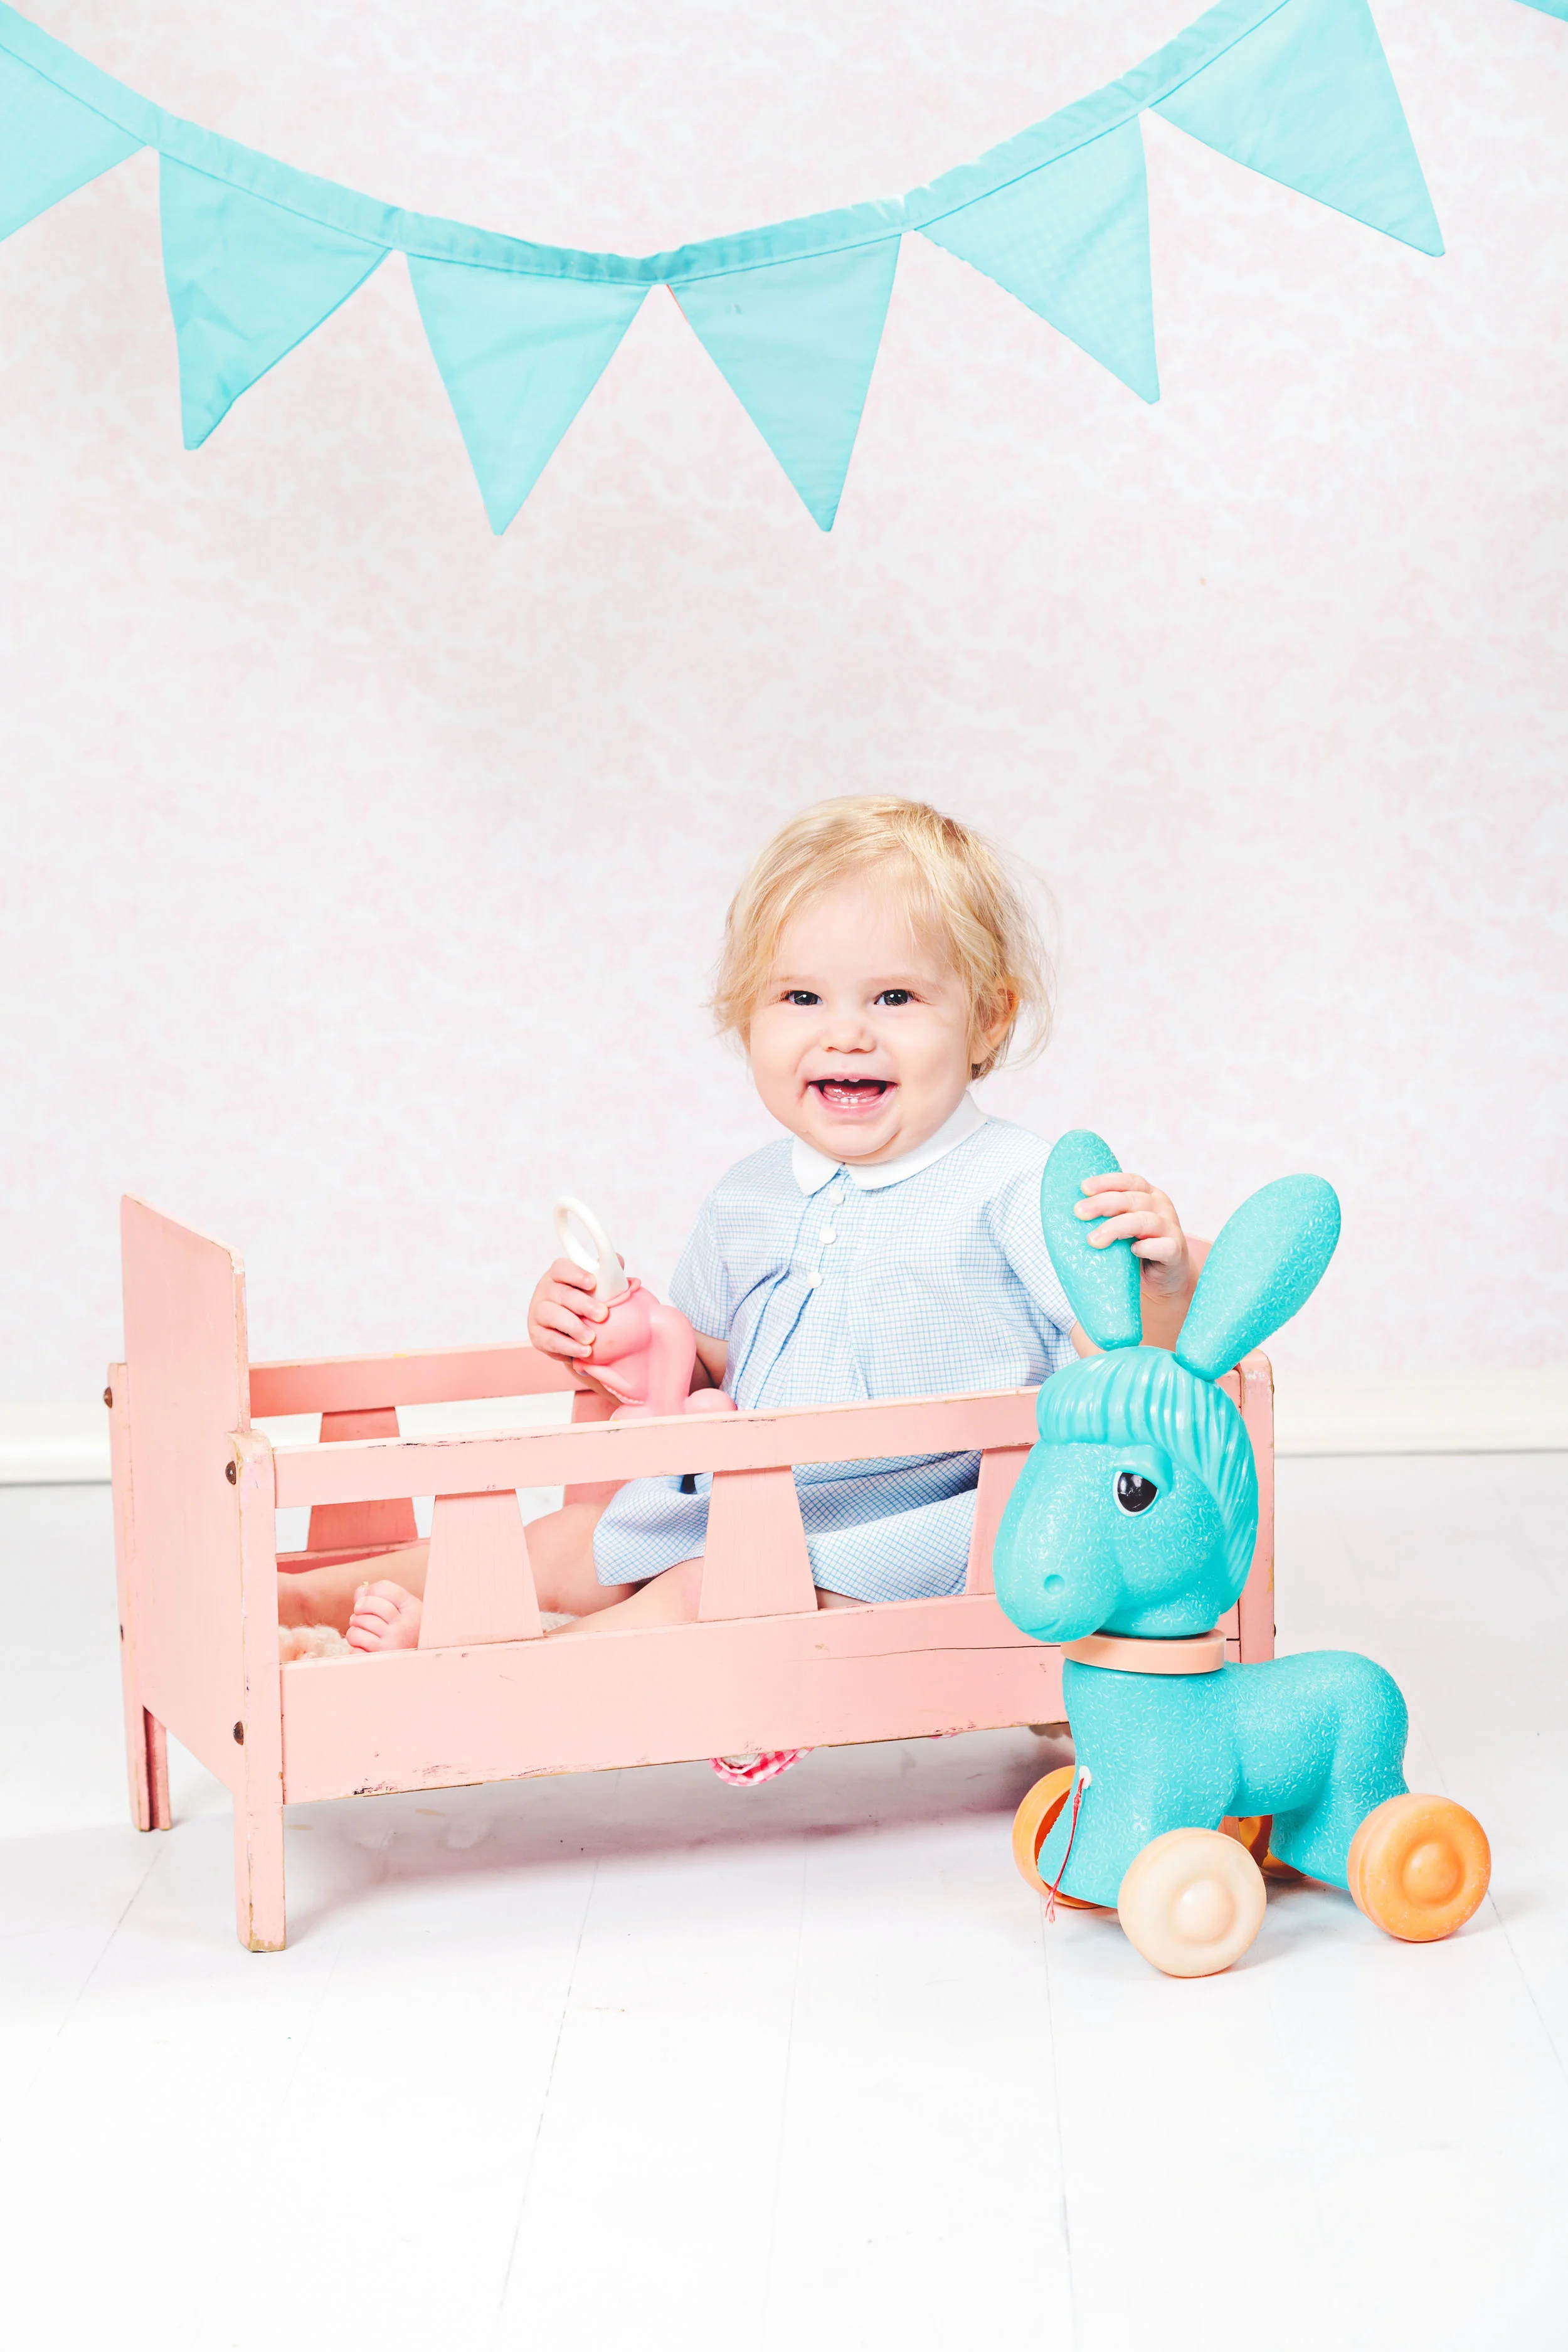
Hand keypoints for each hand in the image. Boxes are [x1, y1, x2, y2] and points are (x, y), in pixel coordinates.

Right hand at [528, 1256, 618, 1363]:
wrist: (576, 1335)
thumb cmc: (587, 1304)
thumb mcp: (598, 1289)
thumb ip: (607, 1275)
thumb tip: (618, 1262)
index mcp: (559, 1275)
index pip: (562, 1268)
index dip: (576, 1274)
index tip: (592, 1282)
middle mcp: (545, 1290)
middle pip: (561, 1294)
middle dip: (583, 1304)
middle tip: (603, 1315)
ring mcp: (537, 1312)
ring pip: (552, 1316)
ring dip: (574, 1327)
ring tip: (591, 1338)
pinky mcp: (537, 1335)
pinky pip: (550, 1340)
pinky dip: (568, 1346)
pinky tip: (585, 1351)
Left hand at [1075, 1170, 1193, 1302]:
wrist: (1162, 1279)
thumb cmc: (1134, 1249)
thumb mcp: (1119, 1228)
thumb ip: (1105, 1217)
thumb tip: (1068, 1213)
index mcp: (1148, 1195)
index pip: (1129, 1181)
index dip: (1107, 1181)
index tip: (1083, 1188)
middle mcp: (1161, 1207)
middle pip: (1133, 1199)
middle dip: (1103, 1203)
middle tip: (1079, 1213)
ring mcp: (1171, 1229)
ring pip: (1146, 1221)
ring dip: (1117, 1227)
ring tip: (1093, 1240)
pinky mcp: (1176, 1252)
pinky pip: (1164, 1246)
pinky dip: (1148, 1247)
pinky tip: (1133, 1251)